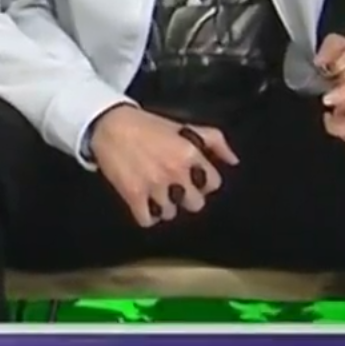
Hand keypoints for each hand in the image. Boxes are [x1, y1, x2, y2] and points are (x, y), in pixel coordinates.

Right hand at [88, 105, 235, 227]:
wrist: (110, 125)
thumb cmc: (148, 125)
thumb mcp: (185, 126)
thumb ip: (215, 140)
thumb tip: (234, 161)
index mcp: (191, 154)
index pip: (213, 184)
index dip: (203, 181)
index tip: (192, 177)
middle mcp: (175, 172)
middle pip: (195, 204)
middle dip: (186, 196)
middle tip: (174, 186)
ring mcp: (154, 186)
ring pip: (170, 214)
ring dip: (164, 206)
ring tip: (155, 192)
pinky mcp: (133, 195)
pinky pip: (148, 220)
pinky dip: (146, 215)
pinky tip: (143, 203)